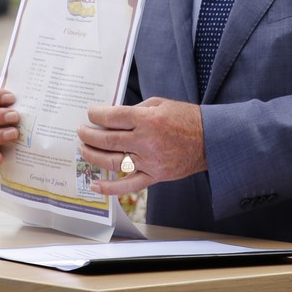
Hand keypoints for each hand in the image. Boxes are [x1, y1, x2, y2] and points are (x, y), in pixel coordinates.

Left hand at [76, 97, 205, 194]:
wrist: (210, 139)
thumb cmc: (187, 118)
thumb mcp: (161, 103)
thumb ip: (136, 110)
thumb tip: (113, 116)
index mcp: (148, 120)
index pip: (113, 117)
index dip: (97, 115)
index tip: (91, 114)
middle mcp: (146, 141)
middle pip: (108, 140)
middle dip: (89, 135)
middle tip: (80, 131)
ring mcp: (150, 161)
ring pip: (113, 161)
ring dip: (93, 155)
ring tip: (83, 149)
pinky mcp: (155, 176)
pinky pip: (129, 185)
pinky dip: (110, 188)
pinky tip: (95, 184)